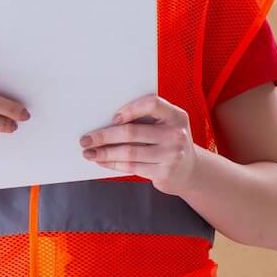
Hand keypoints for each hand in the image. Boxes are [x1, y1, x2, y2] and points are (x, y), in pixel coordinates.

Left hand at [81, 95, 197, 193]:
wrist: (190, 171)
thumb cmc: (169, 142)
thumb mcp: (167, 125)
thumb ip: (146, 119)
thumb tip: (105, 120)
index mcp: (176, 116)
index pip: (152, 104)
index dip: (130, 109)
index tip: (113, 117)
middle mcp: (176, 134)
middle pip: (132, 132)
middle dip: (104, 136)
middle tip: (85, 139)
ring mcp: (171, 155)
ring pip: (128, 152)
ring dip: (104, 153)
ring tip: (88, 152)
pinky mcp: (163, 172)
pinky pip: (131, 167)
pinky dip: (112, 163)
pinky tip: (101, 161)